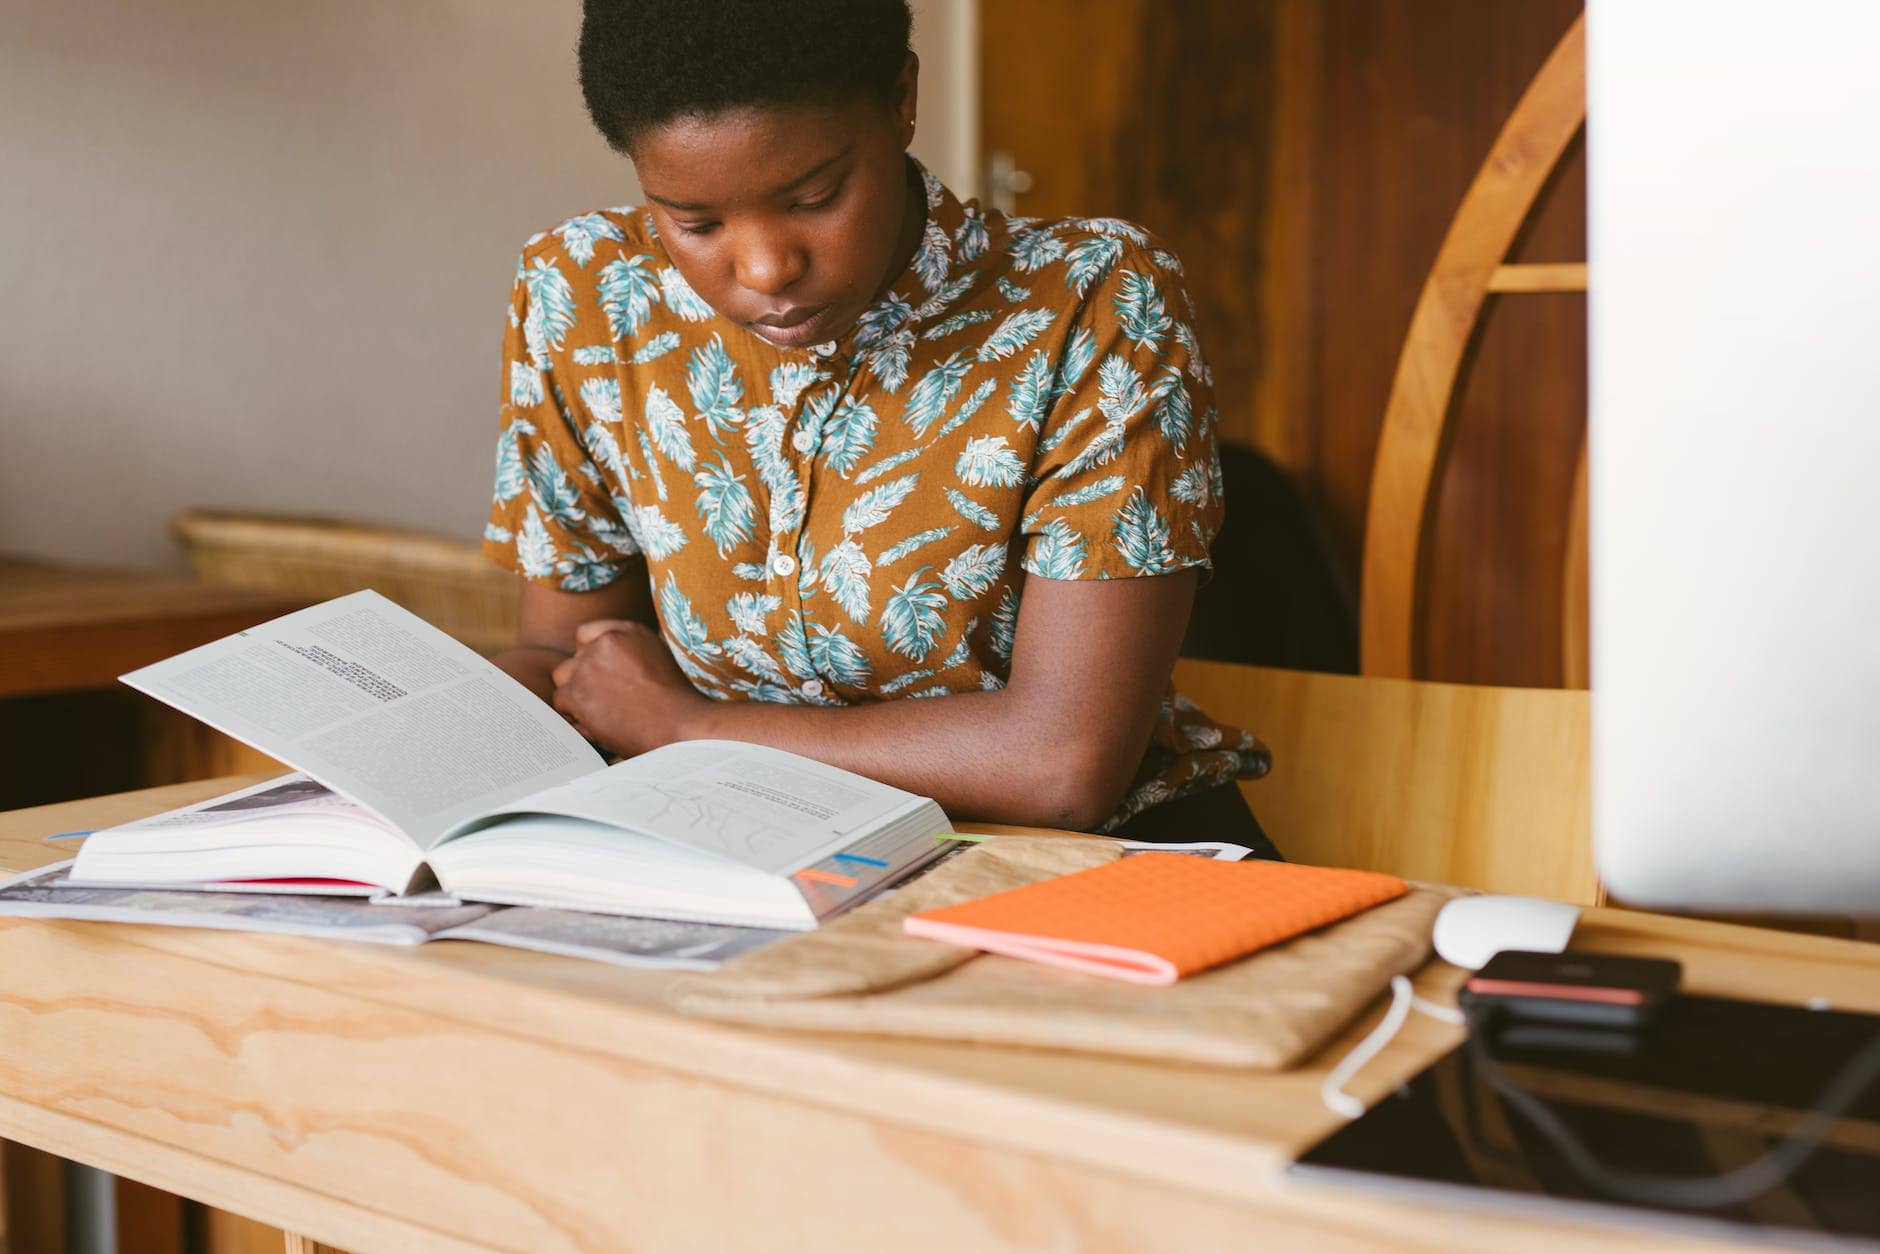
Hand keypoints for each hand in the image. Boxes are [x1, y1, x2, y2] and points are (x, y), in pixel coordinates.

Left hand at [551, 619, 706, 756]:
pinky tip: (598, 723)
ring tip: (603, 711)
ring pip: (564, 677)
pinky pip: (561, 701)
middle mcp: (605, 643)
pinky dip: (575, 715)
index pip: (587, 635)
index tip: (604, 676)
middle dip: (586, 678)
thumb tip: (610, 660)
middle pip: (576, 658)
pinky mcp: (577, 693)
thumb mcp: (659, 658)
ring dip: (577, 694)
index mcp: (628, 631)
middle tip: (608, 699)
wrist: (679, 727)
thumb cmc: (675, 702)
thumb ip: (630, 649)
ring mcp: (588, 667)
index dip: (593, 657)